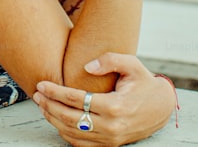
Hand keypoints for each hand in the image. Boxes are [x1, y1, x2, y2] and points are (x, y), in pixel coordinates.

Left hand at [32, 53, 176, 146]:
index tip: (41, 84)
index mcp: (115, 105)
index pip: (76, 99)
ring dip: (53, 119)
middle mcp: (111, 125)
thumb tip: (86, 66)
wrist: (161, 108)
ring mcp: (110, 138)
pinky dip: (65, 132)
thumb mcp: (132, 64)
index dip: (55, 92)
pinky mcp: (110, 145)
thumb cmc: (144, 82)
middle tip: (36, 94)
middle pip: (70, 118)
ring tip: (42, 105)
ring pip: (72, 132)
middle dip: (49, 105)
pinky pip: (80, 143)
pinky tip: (56, 119)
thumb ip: (109, 60)